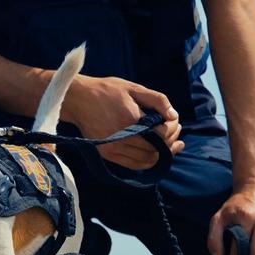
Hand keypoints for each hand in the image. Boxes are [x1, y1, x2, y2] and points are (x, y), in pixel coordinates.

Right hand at [64, 76, 183, 169]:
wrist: (78, 100)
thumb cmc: (107, 91)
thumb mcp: (134, 88)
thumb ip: (157, 100)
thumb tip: (173, 116)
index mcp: (130, 120)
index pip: (162, 134)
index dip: (173, 129)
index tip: (175, 121)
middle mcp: (121, 138)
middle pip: (156, 150)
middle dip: (170, 142)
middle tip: (175, 131)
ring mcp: (113, 149)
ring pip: (146, 160)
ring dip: (160, 153)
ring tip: (167, 143)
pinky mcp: (107, 155)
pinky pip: (133, 165)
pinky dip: (146, 161)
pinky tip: (153, 152)